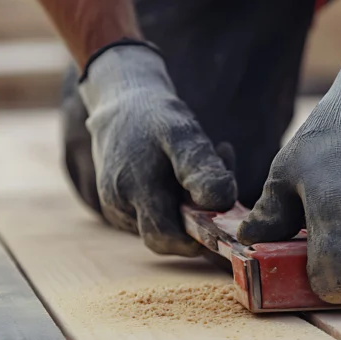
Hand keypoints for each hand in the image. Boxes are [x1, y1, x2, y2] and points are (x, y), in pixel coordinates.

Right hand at [80, 44, 236, 255]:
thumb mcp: (182, 132)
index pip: (165, 238)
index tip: (224, 221)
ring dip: (187, 209)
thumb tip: (220, 204)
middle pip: (166, 237)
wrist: (120, 100)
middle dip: (196, 221)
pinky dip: (174, 203)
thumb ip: (199, 168)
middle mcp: (119, 205)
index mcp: (133, 190)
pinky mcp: (119, 206)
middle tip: (218, 189)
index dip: (197, 240)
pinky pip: (152, 216)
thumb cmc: (155, 115)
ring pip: (160, 226)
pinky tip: (184, 176)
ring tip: (201, 170)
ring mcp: (116, 208)